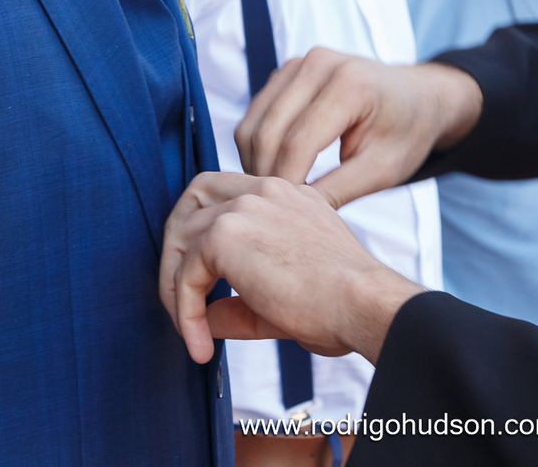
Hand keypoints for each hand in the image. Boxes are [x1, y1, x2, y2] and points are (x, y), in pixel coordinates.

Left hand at [160, 172, 422, 364]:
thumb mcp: (284, 293)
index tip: (206, 276)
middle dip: (178, 244)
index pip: (229, 193)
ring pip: (182, 236)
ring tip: (190, 329)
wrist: (361, 304)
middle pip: (195, 196)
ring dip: (176, 286)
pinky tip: (201, 345)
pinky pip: (184, 275)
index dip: (207, 229)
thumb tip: (205, 317)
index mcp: (286, 195)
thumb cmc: (340, 304)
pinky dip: (184, 313)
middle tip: (180, 294)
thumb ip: (240, 300)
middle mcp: (265, 190)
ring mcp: (245, 207)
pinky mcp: (226, 235)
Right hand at [236, 48, 483, 206]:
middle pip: (267, 133)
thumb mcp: (383, 169)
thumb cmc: (406, 134)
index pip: (298, 143)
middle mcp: (317, 63)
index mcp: (350, 85)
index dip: (287, 184)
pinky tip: (277, 171)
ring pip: (252, 125)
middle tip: (276, 214)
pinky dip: (258, 147)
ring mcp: (298, 63)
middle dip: (266, 177)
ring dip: (256, 163)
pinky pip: (255, 115)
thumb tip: (291, 214)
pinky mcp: (286, 71)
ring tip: (277, 195)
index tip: (287, 220)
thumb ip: (338, 190)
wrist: (418, 97)